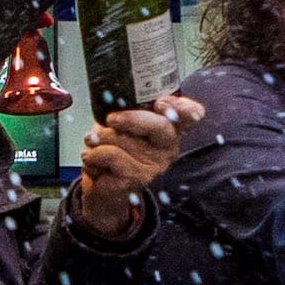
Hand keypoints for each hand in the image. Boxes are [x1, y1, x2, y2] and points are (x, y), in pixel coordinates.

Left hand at [70, 92, 195, 236]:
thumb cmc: (115, 144)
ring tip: (95, 144)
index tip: (162, 103)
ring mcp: (155, 166)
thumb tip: (115, 105)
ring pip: (123, 139)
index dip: (184, 108)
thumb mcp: (121, 120)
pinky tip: (95, 161)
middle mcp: (168, 147)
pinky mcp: (136, 180)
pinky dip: (93, 155)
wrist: (102, 181)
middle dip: (130, 118)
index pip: (190, 115)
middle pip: (160, 125)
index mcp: (170, 127)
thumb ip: (127, 107)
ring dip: (98, 139)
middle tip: (110, 119)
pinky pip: (109, 156)